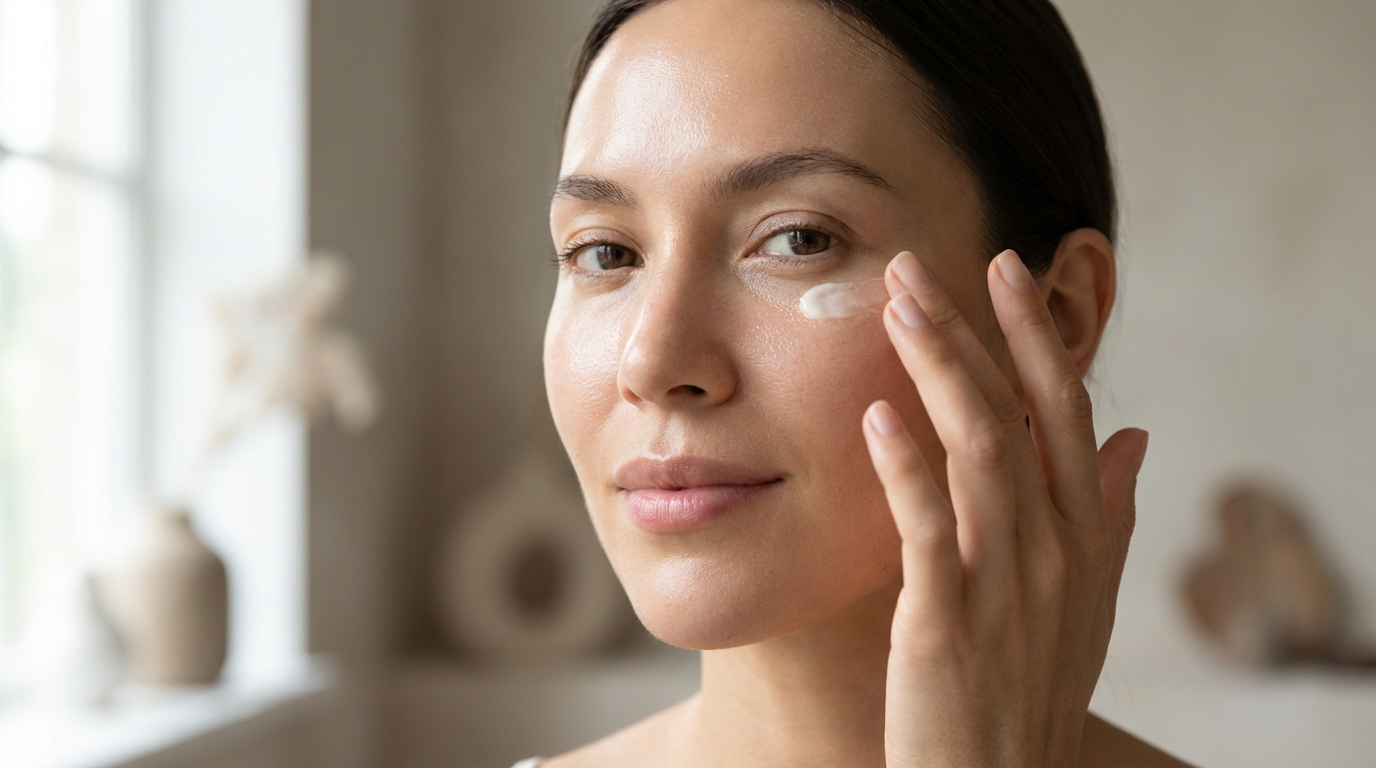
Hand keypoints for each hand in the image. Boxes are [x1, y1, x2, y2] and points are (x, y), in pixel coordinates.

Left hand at [864, 250, 1147, 766]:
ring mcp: (1004, 583)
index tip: (1004, 268)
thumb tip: (1137, 440)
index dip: (1035, 336)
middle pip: (1019, 413)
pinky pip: (929, 528)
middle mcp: (1055, 548)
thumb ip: (1109, 516)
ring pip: (980, 449)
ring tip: (894, 306)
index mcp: (1085, 536)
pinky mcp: (946, 621)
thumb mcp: (1088, 602)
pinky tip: (876, 414)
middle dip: (970, 329)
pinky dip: (906, 467)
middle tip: (914, 264)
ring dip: (937, 369)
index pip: (1067, 412)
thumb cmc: (1031, 687)